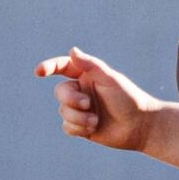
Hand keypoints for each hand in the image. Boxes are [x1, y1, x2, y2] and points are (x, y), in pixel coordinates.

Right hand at [37, 48, 156, 152]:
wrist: (139, 126)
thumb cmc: (128, 99)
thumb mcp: (110, 79)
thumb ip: (91, 65)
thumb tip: (72, 50)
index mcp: (87, 75)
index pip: (63, 67)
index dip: (50, 67)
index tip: (39, 72)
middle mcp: (81, 90)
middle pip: (60, 92)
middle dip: (71, 99)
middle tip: (88, 104)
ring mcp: (80, 109)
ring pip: (63, 111)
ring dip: (78, 117)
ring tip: (95, 121)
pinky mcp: (80, 126)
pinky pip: (67, 126)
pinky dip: (78, 128)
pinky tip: (93, 128)